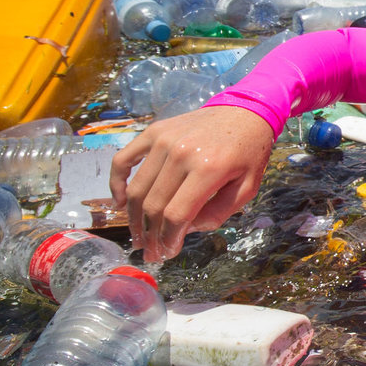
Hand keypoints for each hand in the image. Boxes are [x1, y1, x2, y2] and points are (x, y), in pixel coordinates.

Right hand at [109, 106, 275, 261]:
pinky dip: (116, 182)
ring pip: (138, 188)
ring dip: (133, 218)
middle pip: (154, 205)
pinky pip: (124, 159)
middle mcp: (181, 153)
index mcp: (208, 169)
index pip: (176, 214)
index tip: (167, 253)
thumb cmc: (248, 153)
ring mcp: (164, 140)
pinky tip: (120, 202)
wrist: (244, 112)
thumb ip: (217, 214)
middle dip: (151, 236)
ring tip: (138, 236)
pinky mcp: (154, 131)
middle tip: (150, 253)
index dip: (168, 239)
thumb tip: (184, 231)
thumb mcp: (246, 188)